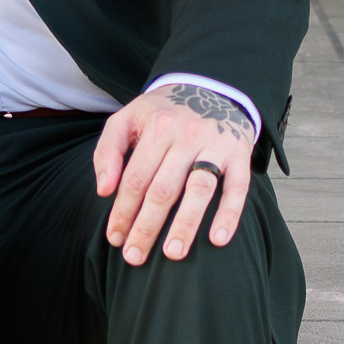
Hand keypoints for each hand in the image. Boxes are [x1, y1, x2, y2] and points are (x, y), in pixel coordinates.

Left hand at [94, 83, 255, 265]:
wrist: (210, 87)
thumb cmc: (161, 112)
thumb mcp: (127, 118)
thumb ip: (108, 151)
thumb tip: (104, 190)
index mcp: (156, 129)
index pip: (134, 178)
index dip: (122, 210)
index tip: (114, 238)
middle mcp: (186, 137)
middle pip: (163, 189)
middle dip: (146, 226)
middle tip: (134, 257)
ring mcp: (215, 146)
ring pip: (199, 191)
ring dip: (185, 225)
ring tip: (172, 255)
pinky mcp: (240, 155)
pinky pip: (237, 188)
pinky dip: (229, 214)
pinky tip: (217, 239)